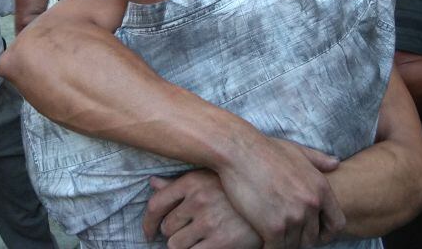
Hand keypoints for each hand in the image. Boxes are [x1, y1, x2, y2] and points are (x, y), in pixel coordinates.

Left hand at [143, 170, 261, 248]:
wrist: (274, 202)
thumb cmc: (238, 191)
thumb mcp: (209, 179)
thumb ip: (180, 184)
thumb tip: (152, 182)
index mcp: (193, 181)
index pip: (156, 203)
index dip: (147, 221)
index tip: (148, 231)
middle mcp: (199, 199)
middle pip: (166, 227)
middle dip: (172, 234)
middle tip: (186, 234)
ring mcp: (210, 221)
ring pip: (176, 245)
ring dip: (183, 246)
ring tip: (199, 240)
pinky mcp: (221, 242)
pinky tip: (208, 246)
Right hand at [216, 138, 343, 248]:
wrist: (240, 151)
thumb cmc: (266, 149)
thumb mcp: (297, 151)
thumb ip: (319, 160)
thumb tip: (336, 162)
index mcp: (321, 188)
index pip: (337, 223)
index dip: (326, 232)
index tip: (313, 233)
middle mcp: (312, 204)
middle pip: (313, 238)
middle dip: (300, 238)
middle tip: (286, 232)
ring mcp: (294, 217)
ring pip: (294, 246)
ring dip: (284, 243)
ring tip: (273, 236)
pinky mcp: (273, 227)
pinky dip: (270, 248)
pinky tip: (262, 241)